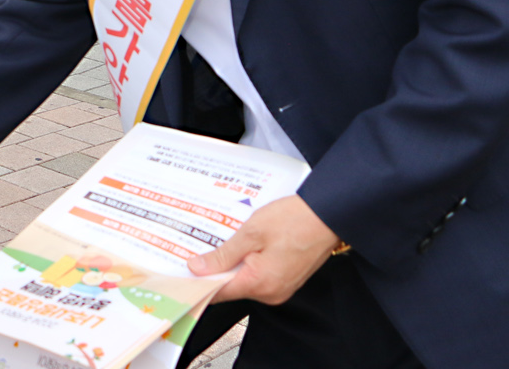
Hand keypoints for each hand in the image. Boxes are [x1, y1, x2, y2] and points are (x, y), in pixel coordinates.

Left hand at [187, 194, 338, 304]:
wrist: (327, 216)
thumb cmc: (294, 220)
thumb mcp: (251, 233)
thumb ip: (223, 255)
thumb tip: (198, 268)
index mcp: (259, 284)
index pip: (218, 292)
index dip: (197, 283)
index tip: (181, 272)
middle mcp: (271, 293)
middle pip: (230, 287)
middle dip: (213, 270)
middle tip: (195, 249)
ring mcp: (281, 288)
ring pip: (244, 281)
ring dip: (230, 264)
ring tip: (217, 243)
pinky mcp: (287, 280)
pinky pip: (258, 276)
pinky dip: (247, 264)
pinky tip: (240, 246)